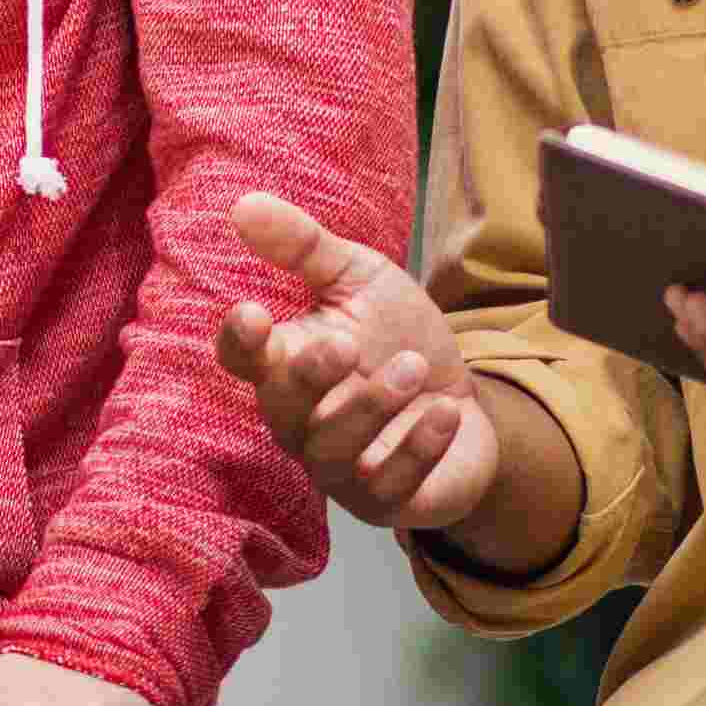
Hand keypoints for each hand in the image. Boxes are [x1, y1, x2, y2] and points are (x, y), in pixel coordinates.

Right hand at [212, 189, 499, 536]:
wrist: (464, 399)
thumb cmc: (396, 338)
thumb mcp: (360, 280)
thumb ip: (304, 247)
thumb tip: (243, 204)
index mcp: (285, 364)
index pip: (242, 361)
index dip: (240, 342)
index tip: (252, 313)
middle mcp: (301, 422)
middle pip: (282, 410)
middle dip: (309, 379)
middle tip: (345, 345)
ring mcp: (341, 468)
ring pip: (334, 453)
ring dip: (372, 407)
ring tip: (413, 368)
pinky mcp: (386, 501)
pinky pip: (391, 486)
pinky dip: (418, 449)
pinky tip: (445, 413)